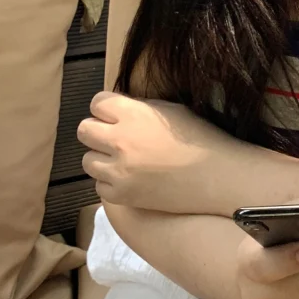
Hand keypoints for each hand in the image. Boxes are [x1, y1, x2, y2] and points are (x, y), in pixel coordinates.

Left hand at [79, 90, 236, 211]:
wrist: (214, 176)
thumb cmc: (198, 137)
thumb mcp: (170, 110)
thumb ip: (139, 109)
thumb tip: (118, 111)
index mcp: (133, 114)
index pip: (97, 103)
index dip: (106, 107)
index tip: (115, 114)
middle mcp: (119, 140)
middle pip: (84, 130)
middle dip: (97, 131)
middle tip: (114, 137)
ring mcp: (118, 170)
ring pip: (87, 160)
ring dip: (102, 158)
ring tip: (123, 160)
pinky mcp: (120, 195)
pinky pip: (99, 185)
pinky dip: (111, 182)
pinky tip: (131, 178)